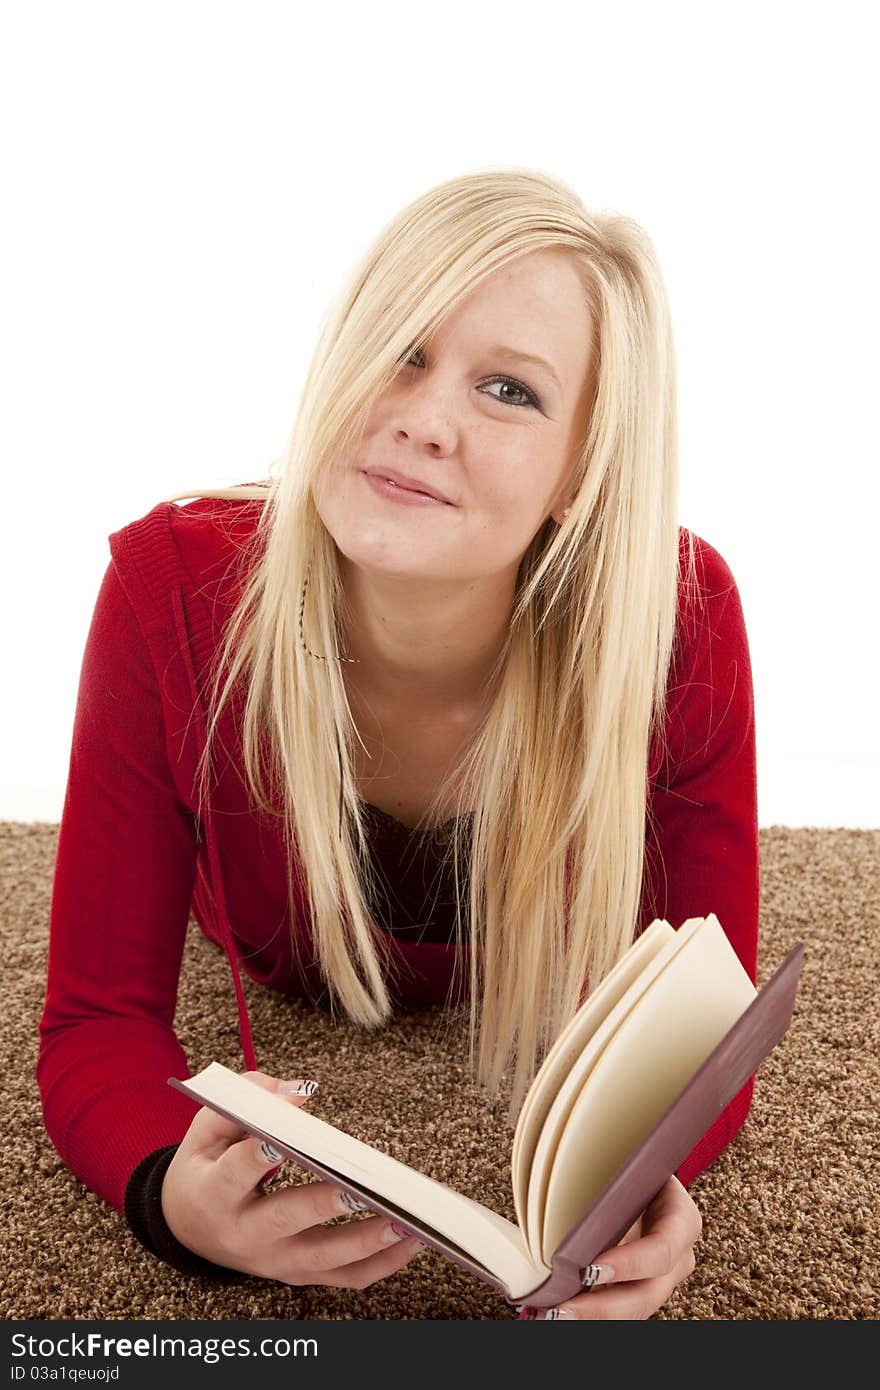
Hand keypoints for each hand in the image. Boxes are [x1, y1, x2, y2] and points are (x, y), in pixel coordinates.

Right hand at [161, 1070, 424, 1286]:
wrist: (188, 1225)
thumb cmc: (205, 1165)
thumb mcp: (206, 1126)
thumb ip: (246, 1098)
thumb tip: (298, 1092)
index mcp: (213, 1192)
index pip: (237, 1170)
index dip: (262, 1148)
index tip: (290, 1122)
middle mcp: (242, 1234)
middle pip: (285, 1220)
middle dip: (323, 1204)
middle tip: (357, 1188)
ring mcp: (272, 1260)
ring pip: (324, 1258)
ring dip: (367, 1242)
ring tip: (405, 1219)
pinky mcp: (298, 1274)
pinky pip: (345, 1278)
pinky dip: (383, 1264)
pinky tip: (413, 1240)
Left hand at [535, 1174, 701, 1318]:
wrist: (643, 1179)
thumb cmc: (632, 1168)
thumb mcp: (629, 1172)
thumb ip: (609, 1189)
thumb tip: (561, 1204)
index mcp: (682, 1221)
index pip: (661, 1250)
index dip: (630, 1264)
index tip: (590, 1269)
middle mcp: (677, 1258)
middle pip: (646, 1295)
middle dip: (602, 1308)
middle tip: (563, 1310)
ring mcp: (660, 1279)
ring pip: (631, 1311)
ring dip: (592, 1317)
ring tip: (553, 1315)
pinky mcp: (640, 1290)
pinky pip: (619, 1311)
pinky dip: (589, 1315)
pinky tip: (557, 1312)